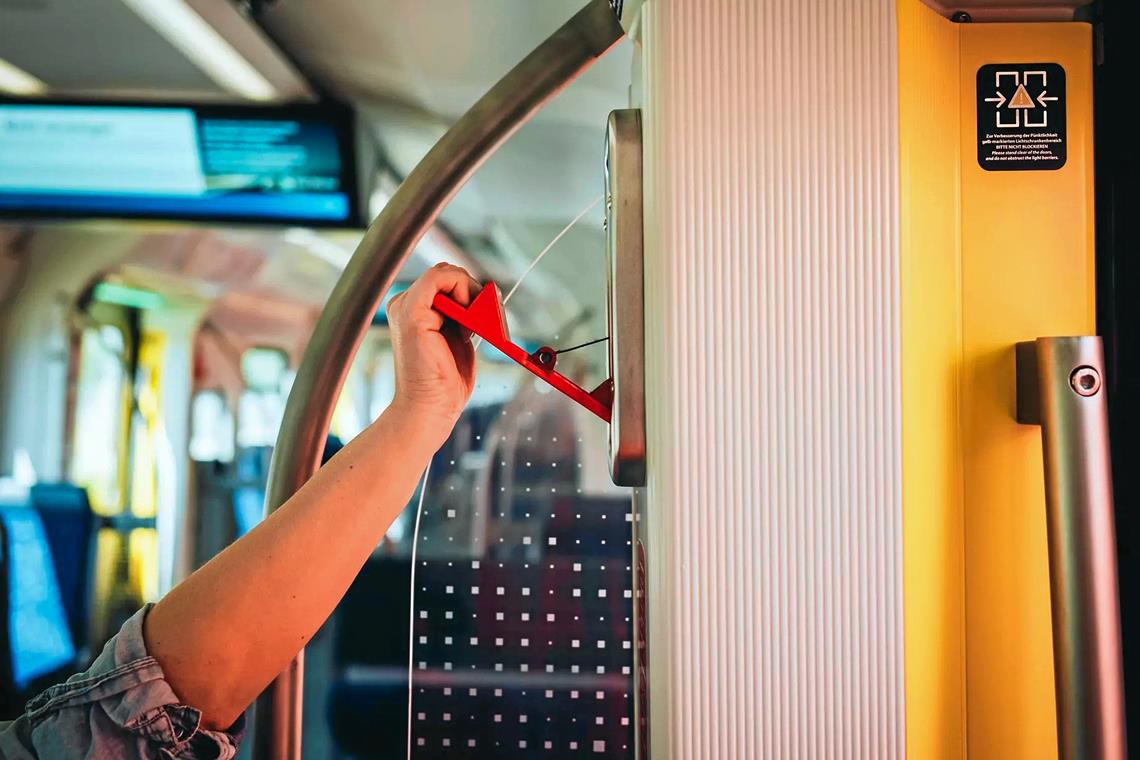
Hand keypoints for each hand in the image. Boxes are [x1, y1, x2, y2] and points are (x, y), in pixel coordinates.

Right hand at [385, 263, 480, 444]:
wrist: (430, 408)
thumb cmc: (444, 381)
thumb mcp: (458, 337)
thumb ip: (463, 313)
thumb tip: (483, 293)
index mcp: (414, 311)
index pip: (444, 281)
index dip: (468, 290)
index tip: (482, 316)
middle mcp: (405, 305)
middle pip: (446, 273)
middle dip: (471, 290)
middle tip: (480, 320)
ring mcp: (405, 307)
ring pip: (445, 272)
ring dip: (469, 292)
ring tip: (472, 325)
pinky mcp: (412, 313)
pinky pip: (439, 278)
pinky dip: (462, 289)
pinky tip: (468, 319)